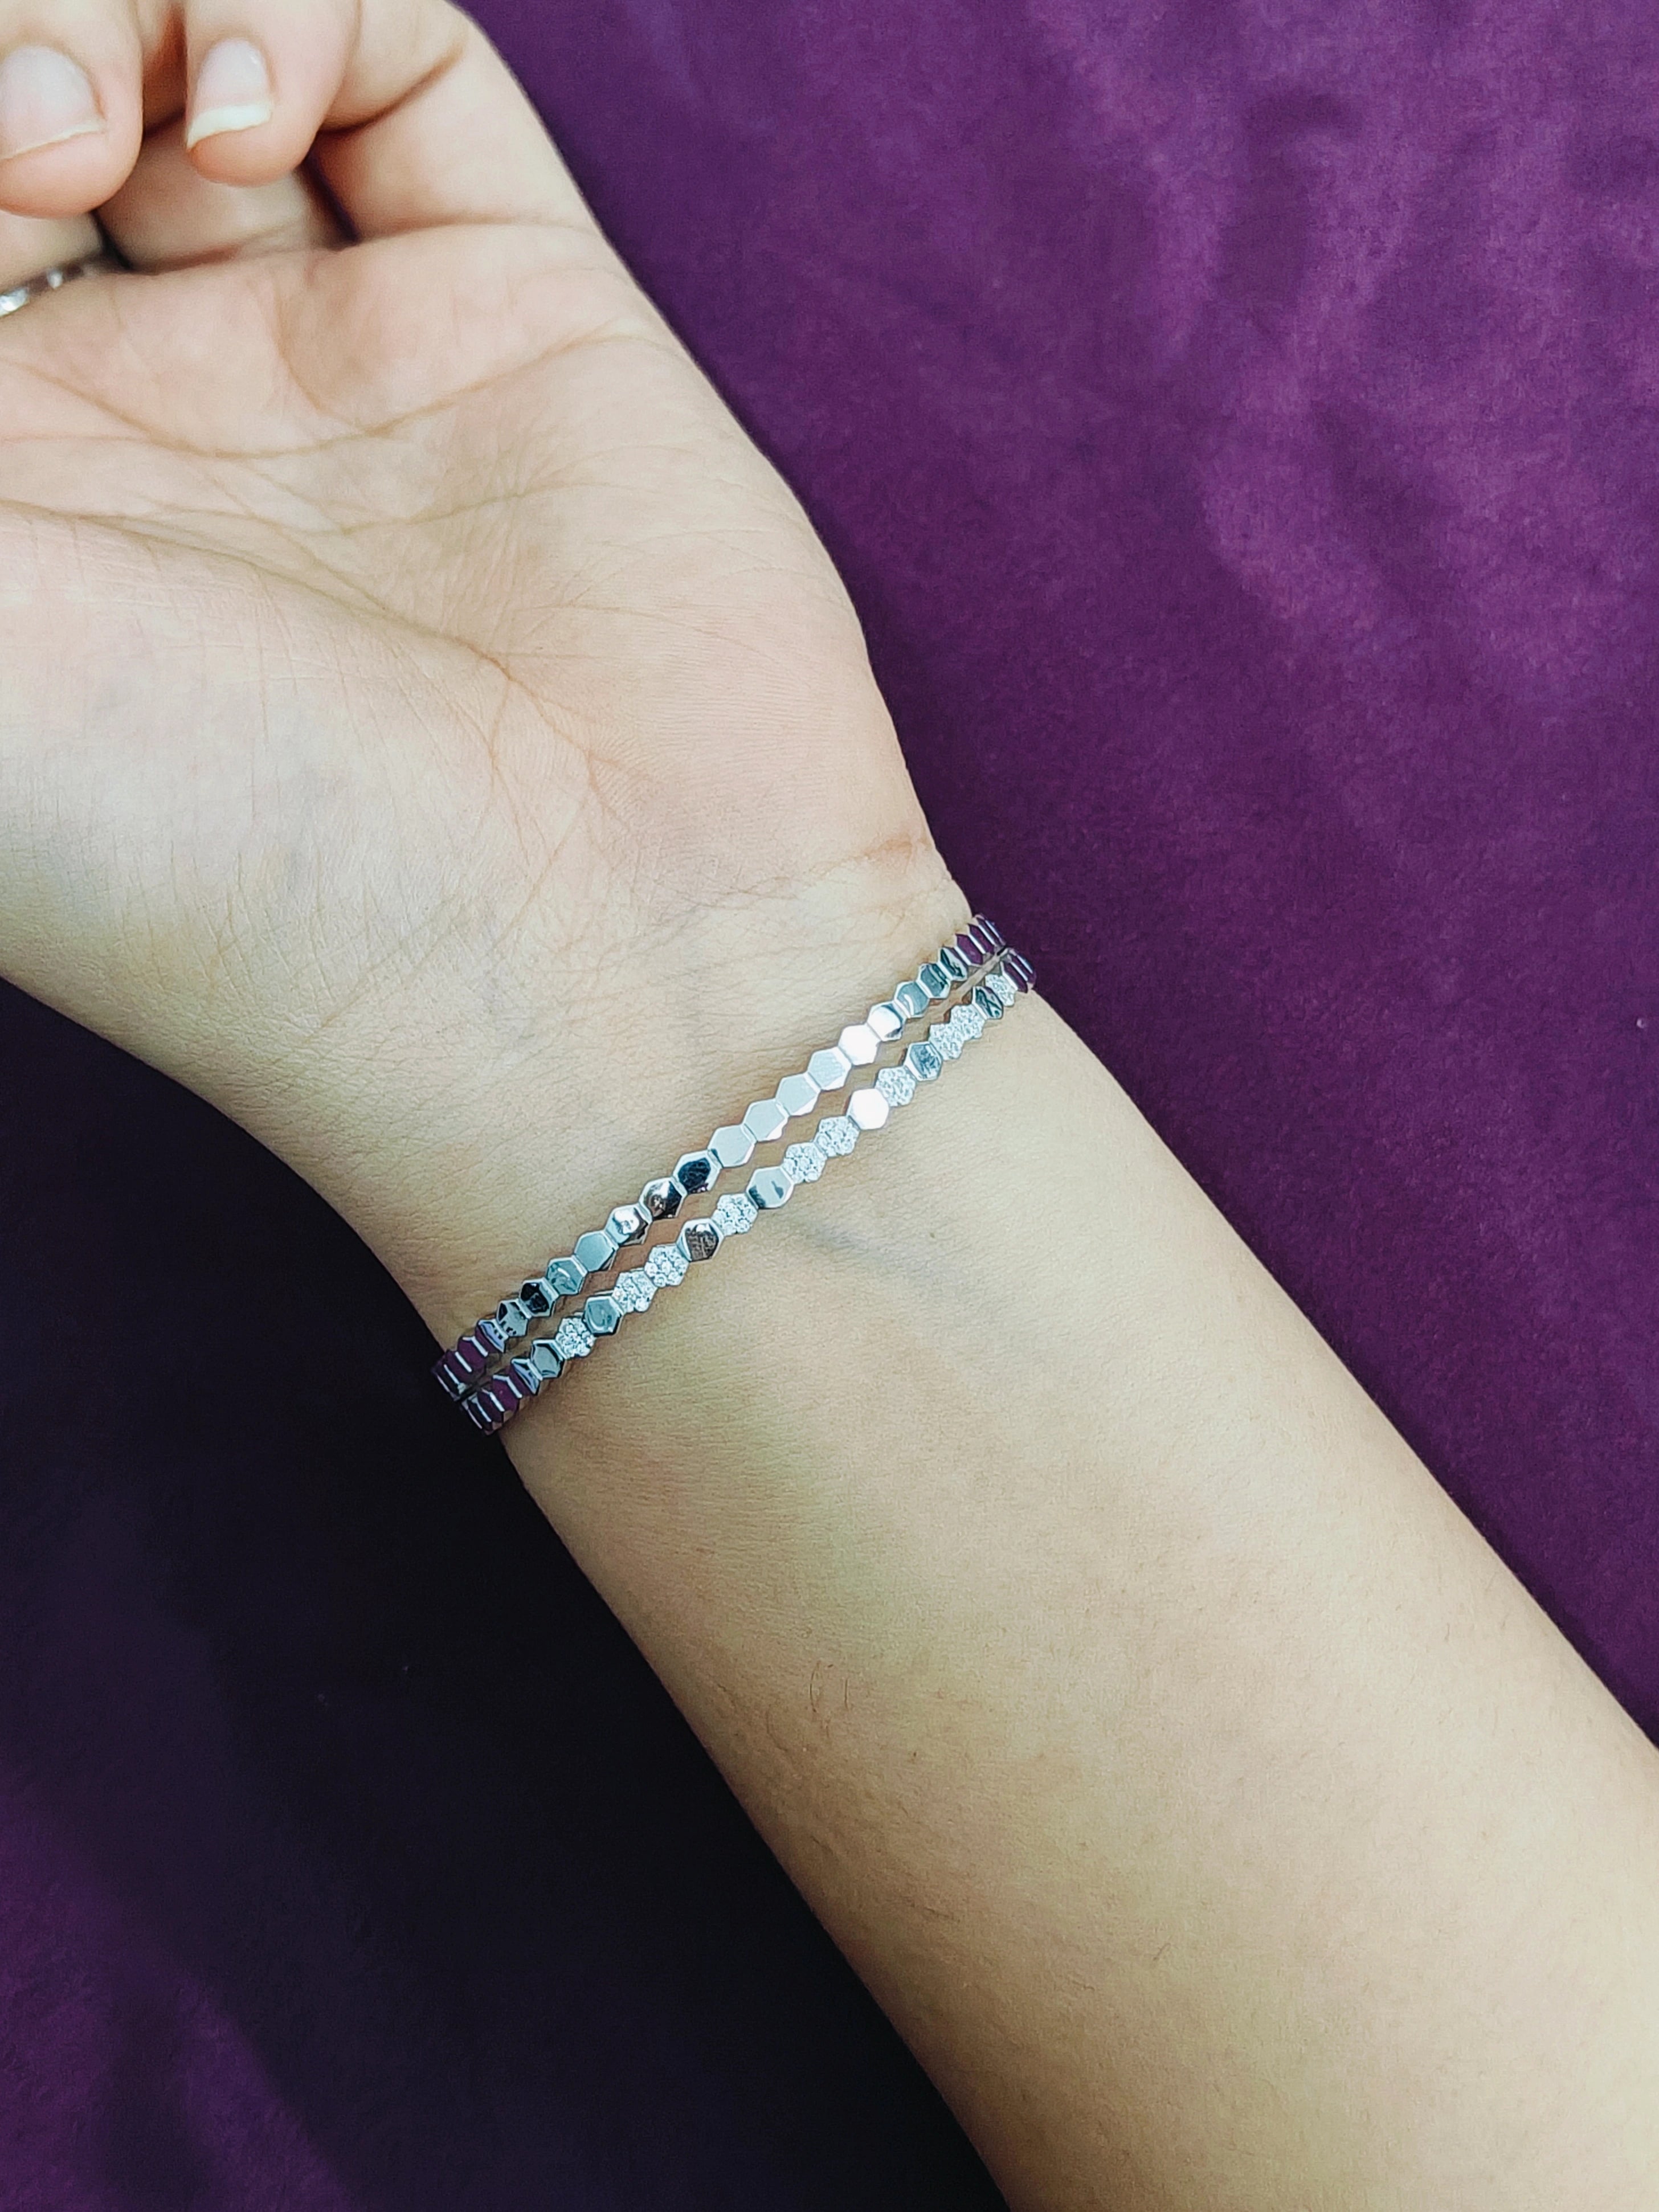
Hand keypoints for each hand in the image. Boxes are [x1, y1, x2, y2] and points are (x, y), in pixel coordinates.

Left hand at [0, 0, 955, 1312]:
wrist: (576, 970)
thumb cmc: (201, 867)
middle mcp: (143, 425)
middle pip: (17, 105)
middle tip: (4, 154)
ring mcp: (336, 361)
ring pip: (186, 48)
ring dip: (112, 6)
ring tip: (103, 129)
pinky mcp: (520, 317)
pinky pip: (407, 63)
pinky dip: (307, 10)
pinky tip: (247, 123)